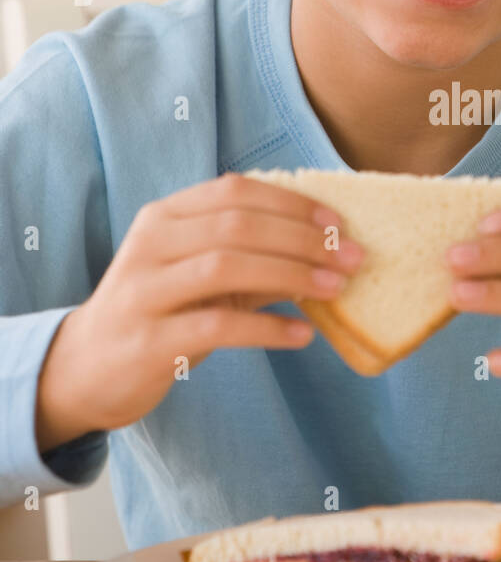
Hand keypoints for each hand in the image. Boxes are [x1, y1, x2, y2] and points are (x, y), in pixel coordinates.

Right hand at [35, 173, 365, 451]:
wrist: (85, 369)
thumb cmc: (159, 314)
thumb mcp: (201, 277)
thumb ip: (253, 258)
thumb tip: (327, 250)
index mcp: (164, 217)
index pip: (234, 191)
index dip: (291, 203)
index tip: (339, 223)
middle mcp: (150, 245)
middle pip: (237, 225)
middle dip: (304, 239)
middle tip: (353, 258)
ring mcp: (145, 292)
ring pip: (226, 267)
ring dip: (292, 275)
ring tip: (336, 289)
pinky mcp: (149, 341)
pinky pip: (217, 327)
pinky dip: (268, 328)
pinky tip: (303, 334)